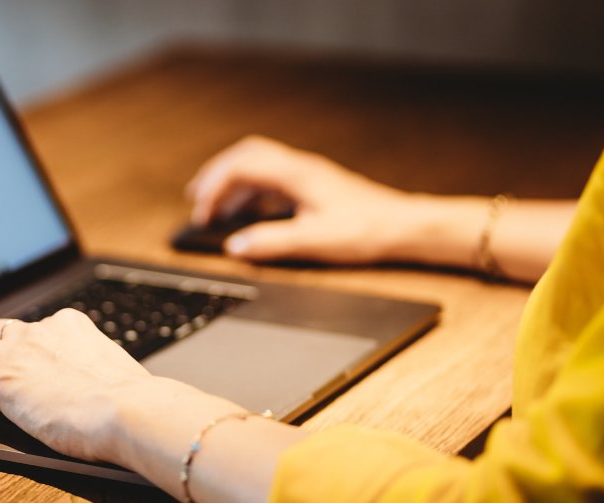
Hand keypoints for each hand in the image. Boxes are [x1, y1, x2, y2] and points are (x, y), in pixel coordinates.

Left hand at [0, 309, 154, 461]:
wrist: (124, 410)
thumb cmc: (130, 398)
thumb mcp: (114, 368)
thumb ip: (98, 368)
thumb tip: (105, 383)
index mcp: (70, 325)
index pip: (38, 327)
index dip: (26, 341)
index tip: (25, 353)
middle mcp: (39, 334)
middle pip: (1, 331)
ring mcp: (15, 356)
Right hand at [187, 135, 417, 263]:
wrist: (405, 227)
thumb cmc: (367, 229)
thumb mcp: (314, 241)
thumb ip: (271, 243)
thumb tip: (235, 246)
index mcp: (296, 174)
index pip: (240, 166)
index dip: (214, 187)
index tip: (203, 212)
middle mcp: (300, 168)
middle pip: (246, 155)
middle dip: (216, 174)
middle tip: (197, 198)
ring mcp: (307, 175)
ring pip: (259, 165)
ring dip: (234, 183)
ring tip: (217, 208)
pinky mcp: (315, 186)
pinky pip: (273, 179)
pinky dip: (252, 192)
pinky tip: (251, 214)